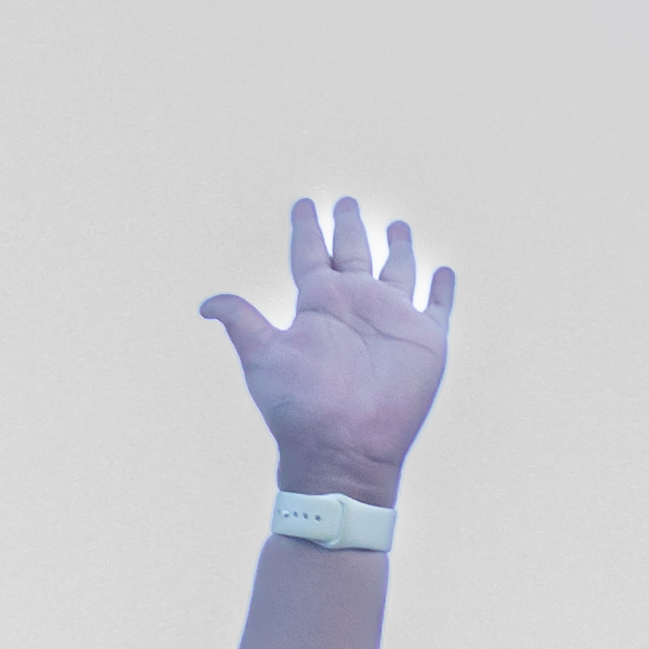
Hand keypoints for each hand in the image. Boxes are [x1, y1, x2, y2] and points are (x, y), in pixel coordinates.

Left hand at [201, 196, 451, 508]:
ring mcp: (392, 320)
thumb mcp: (263, 357)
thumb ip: (242, 323)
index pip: (311, 256)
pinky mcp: (426, 339)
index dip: (307, 230)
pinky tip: (442, 272)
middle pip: (353, 254)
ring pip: (398, 271)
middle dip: (350, 227)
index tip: (304, 205)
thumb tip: (206, 303)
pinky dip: (441, 289)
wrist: (341, 446)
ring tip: (396, 225)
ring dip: (399, 248)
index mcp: (318, 305)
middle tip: (345, 201)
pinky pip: (437, 306)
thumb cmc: (299, 407)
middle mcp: (355, 306)